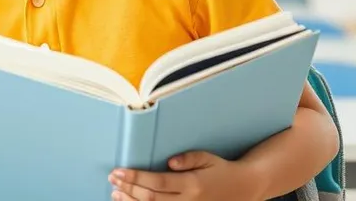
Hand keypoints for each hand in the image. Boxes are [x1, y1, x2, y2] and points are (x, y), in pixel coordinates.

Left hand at [109, 151, 261, 200]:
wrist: (243, 189)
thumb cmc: (222, 171)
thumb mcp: (206, 158)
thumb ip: (188, 159)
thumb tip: (169, 162)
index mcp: (192, 184)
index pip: (157, 182)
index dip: (135, 178)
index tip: (118, 172)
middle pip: (151, 198)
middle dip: (128, 189)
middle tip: (113, 180)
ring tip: (116, 194)